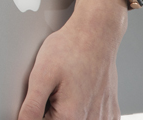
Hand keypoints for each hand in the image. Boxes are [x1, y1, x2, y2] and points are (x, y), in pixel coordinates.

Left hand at [17, 0, 127, 118]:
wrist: (96, 32)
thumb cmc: (70, 48)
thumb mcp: (41, 74)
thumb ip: (31, 106)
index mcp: (71, 117)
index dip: (37, 113)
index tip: (42, 96)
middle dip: (52, 110)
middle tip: (54, 89)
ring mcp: (103, 118)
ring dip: (68, 110)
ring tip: (67, 87)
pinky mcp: (111, 113)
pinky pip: (93, 119)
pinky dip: (84, 110)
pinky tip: (80, 92)